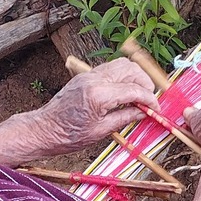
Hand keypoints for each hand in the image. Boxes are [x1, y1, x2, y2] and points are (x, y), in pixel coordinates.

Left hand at [35, 59, 158, 151]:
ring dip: (135, 77)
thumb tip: (144, 112)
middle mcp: (94, 79)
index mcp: (99, 95)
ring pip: (121, 65)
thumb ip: (125, 118)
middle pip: (131, 69)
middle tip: (149, 101)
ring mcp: (89, 75)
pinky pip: (110, 69)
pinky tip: (124, 93)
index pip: (134, 90)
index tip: (157, 109)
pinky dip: (123, 77)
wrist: (44, 129)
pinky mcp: (85, 75)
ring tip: (138, 96)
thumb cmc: (68, 135)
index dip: (150, 100)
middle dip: (145, 84)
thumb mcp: (101, 131)